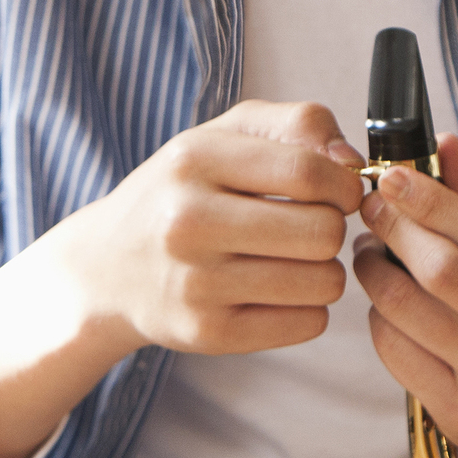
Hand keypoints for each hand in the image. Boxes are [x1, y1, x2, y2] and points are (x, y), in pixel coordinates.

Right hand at [58, 100, 367, 359]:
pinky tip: (275, 292)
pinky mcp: (208, 333)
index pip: (307, 172)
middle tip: (308, 228)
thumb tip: (352, 163)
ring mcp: (196, 283)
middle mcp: (188, 222)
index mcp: (194, 160)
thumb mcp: (224, 136)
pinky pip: (308, 324)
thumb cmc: (180, 195)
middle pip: (323, 231)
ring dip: (322, 271)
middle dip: (331, 228)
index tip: (340, 192)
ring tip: (289, 260)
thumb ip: (297, 124)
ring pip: (323, 282)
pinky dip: (306, 308)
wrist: (106, 268)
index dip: (343, 184)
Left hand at [353, 135, 457, 457]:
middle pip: (441, 271)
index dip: (428, 200)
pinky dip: (382, 318)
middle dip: (393, 230)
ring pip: (408, 312)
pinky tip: (389, 305)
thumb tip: (442, 146)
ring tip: (373, 254)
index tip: (391, 177)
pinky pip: (398, 354)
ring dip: (376, 273)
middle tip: (373, 210)